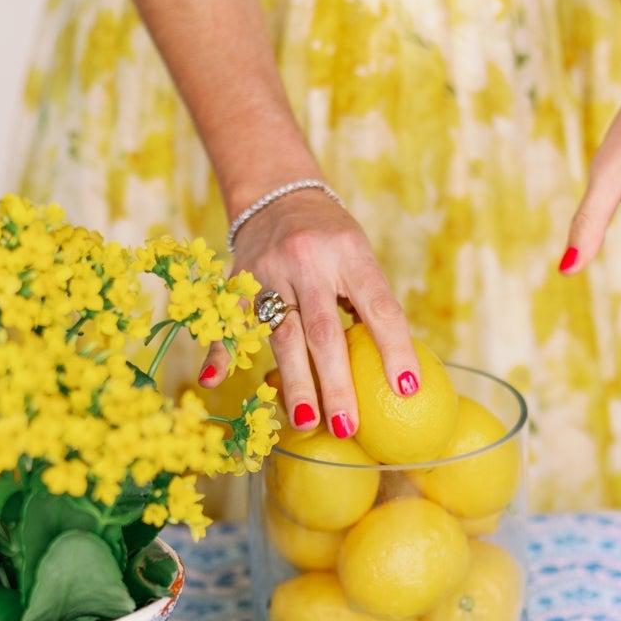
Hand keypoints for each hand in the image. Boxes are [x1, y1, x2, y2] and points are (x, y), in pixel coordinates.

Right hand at [201, 188, 419, 435]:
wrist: (277, 192)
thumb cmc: (330, 238)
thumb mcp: (358, 256)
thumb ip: (368, 304)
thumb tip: (392, 369)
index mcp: (350, 254)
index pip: (379, 306)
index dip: (396, 348)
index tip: (407, 389)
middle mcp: (309, 262)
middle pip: (323, 331)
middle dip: (337, 383)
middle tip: (349, 427)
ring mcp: (269, 271)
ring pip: (281, 334)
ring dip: (294, 382)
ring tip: (305, 422)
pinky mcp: (237, 280)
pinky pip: (230, 321)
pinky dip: (221, 352)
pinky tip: (213, 381)